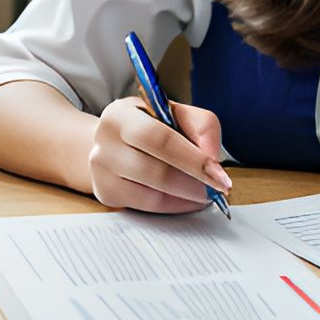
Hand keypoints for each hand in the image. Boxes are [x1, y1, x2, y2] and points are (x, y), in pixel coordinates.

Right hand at [89, 97, 231, 213]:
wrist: (115, 140)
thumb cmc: (152, 124)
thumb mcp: (177, 113)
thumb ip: (202, 127)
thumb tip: (213, 160)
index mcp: (121, 113)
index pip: (160, 138)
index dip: (193, 159)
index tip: (219, 174)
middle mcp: (104, 141)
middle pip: (155, 170)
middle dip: (193, 182)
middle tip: (218, 188)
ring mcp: (101, 170)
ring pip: (152, 194)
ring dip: (186, 196)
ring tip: (206, 193)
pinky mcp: (106, 193)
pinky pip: (147, 206)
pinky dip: (174, 205)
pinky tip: (188, 199)